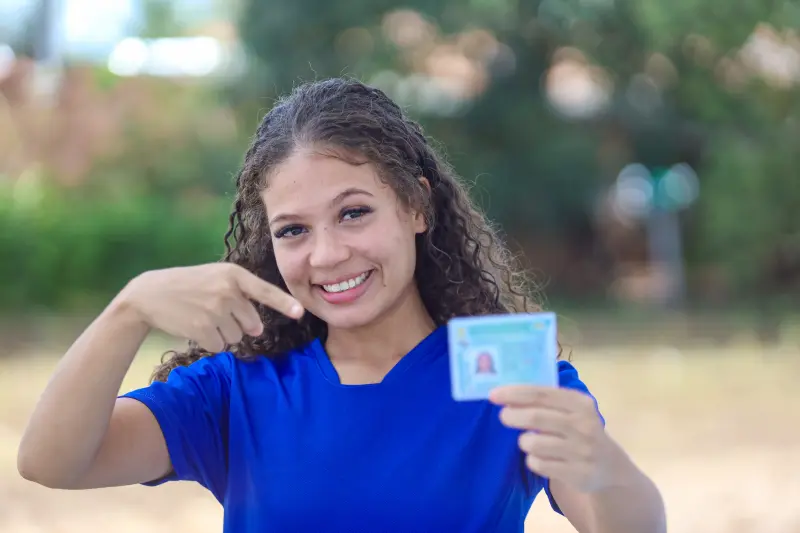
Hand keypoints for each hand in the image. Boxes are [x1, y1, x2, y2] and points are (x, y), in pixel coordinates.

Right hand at [119, 263, 303, 352]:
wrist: (149, 294)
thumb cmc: (188, 285)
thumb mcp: (216, 278)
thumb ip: (242, 297)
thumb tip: (258, 329)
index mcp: (234, 275)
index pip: (265, 291)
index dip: (284, 303)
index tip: (300, 312)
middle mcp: (227, 291)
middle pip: (252, 324)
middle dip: (239, 325)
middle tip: (214, 312)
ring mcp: (215, 310)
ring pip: (236, 337)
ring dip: (222, 334)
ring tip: (201, 317)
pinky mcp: (202, 328)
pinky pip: (220, 346)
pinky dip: (210, 342)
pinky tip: (194, 327)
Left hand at [489, 385, 612, 492]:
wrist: (610, 466)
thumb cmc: (580, 431)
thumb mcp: (572, 411)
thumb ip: (546, 401)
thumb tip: (506, 394)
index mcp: (580, 403)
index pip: (541, 394)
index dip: (515, 393)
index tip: (494, 395)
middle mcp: (583, 425)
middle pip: (536, 417)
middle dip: (513, 416)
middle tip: (503, 417)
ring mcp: (582, 451)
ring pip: (534, 443)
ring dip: (524, 442)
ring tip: (529, 442)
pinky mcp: (577, 473)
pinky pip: (539, 464)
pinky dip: (533, 460)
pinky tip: (540, 458)